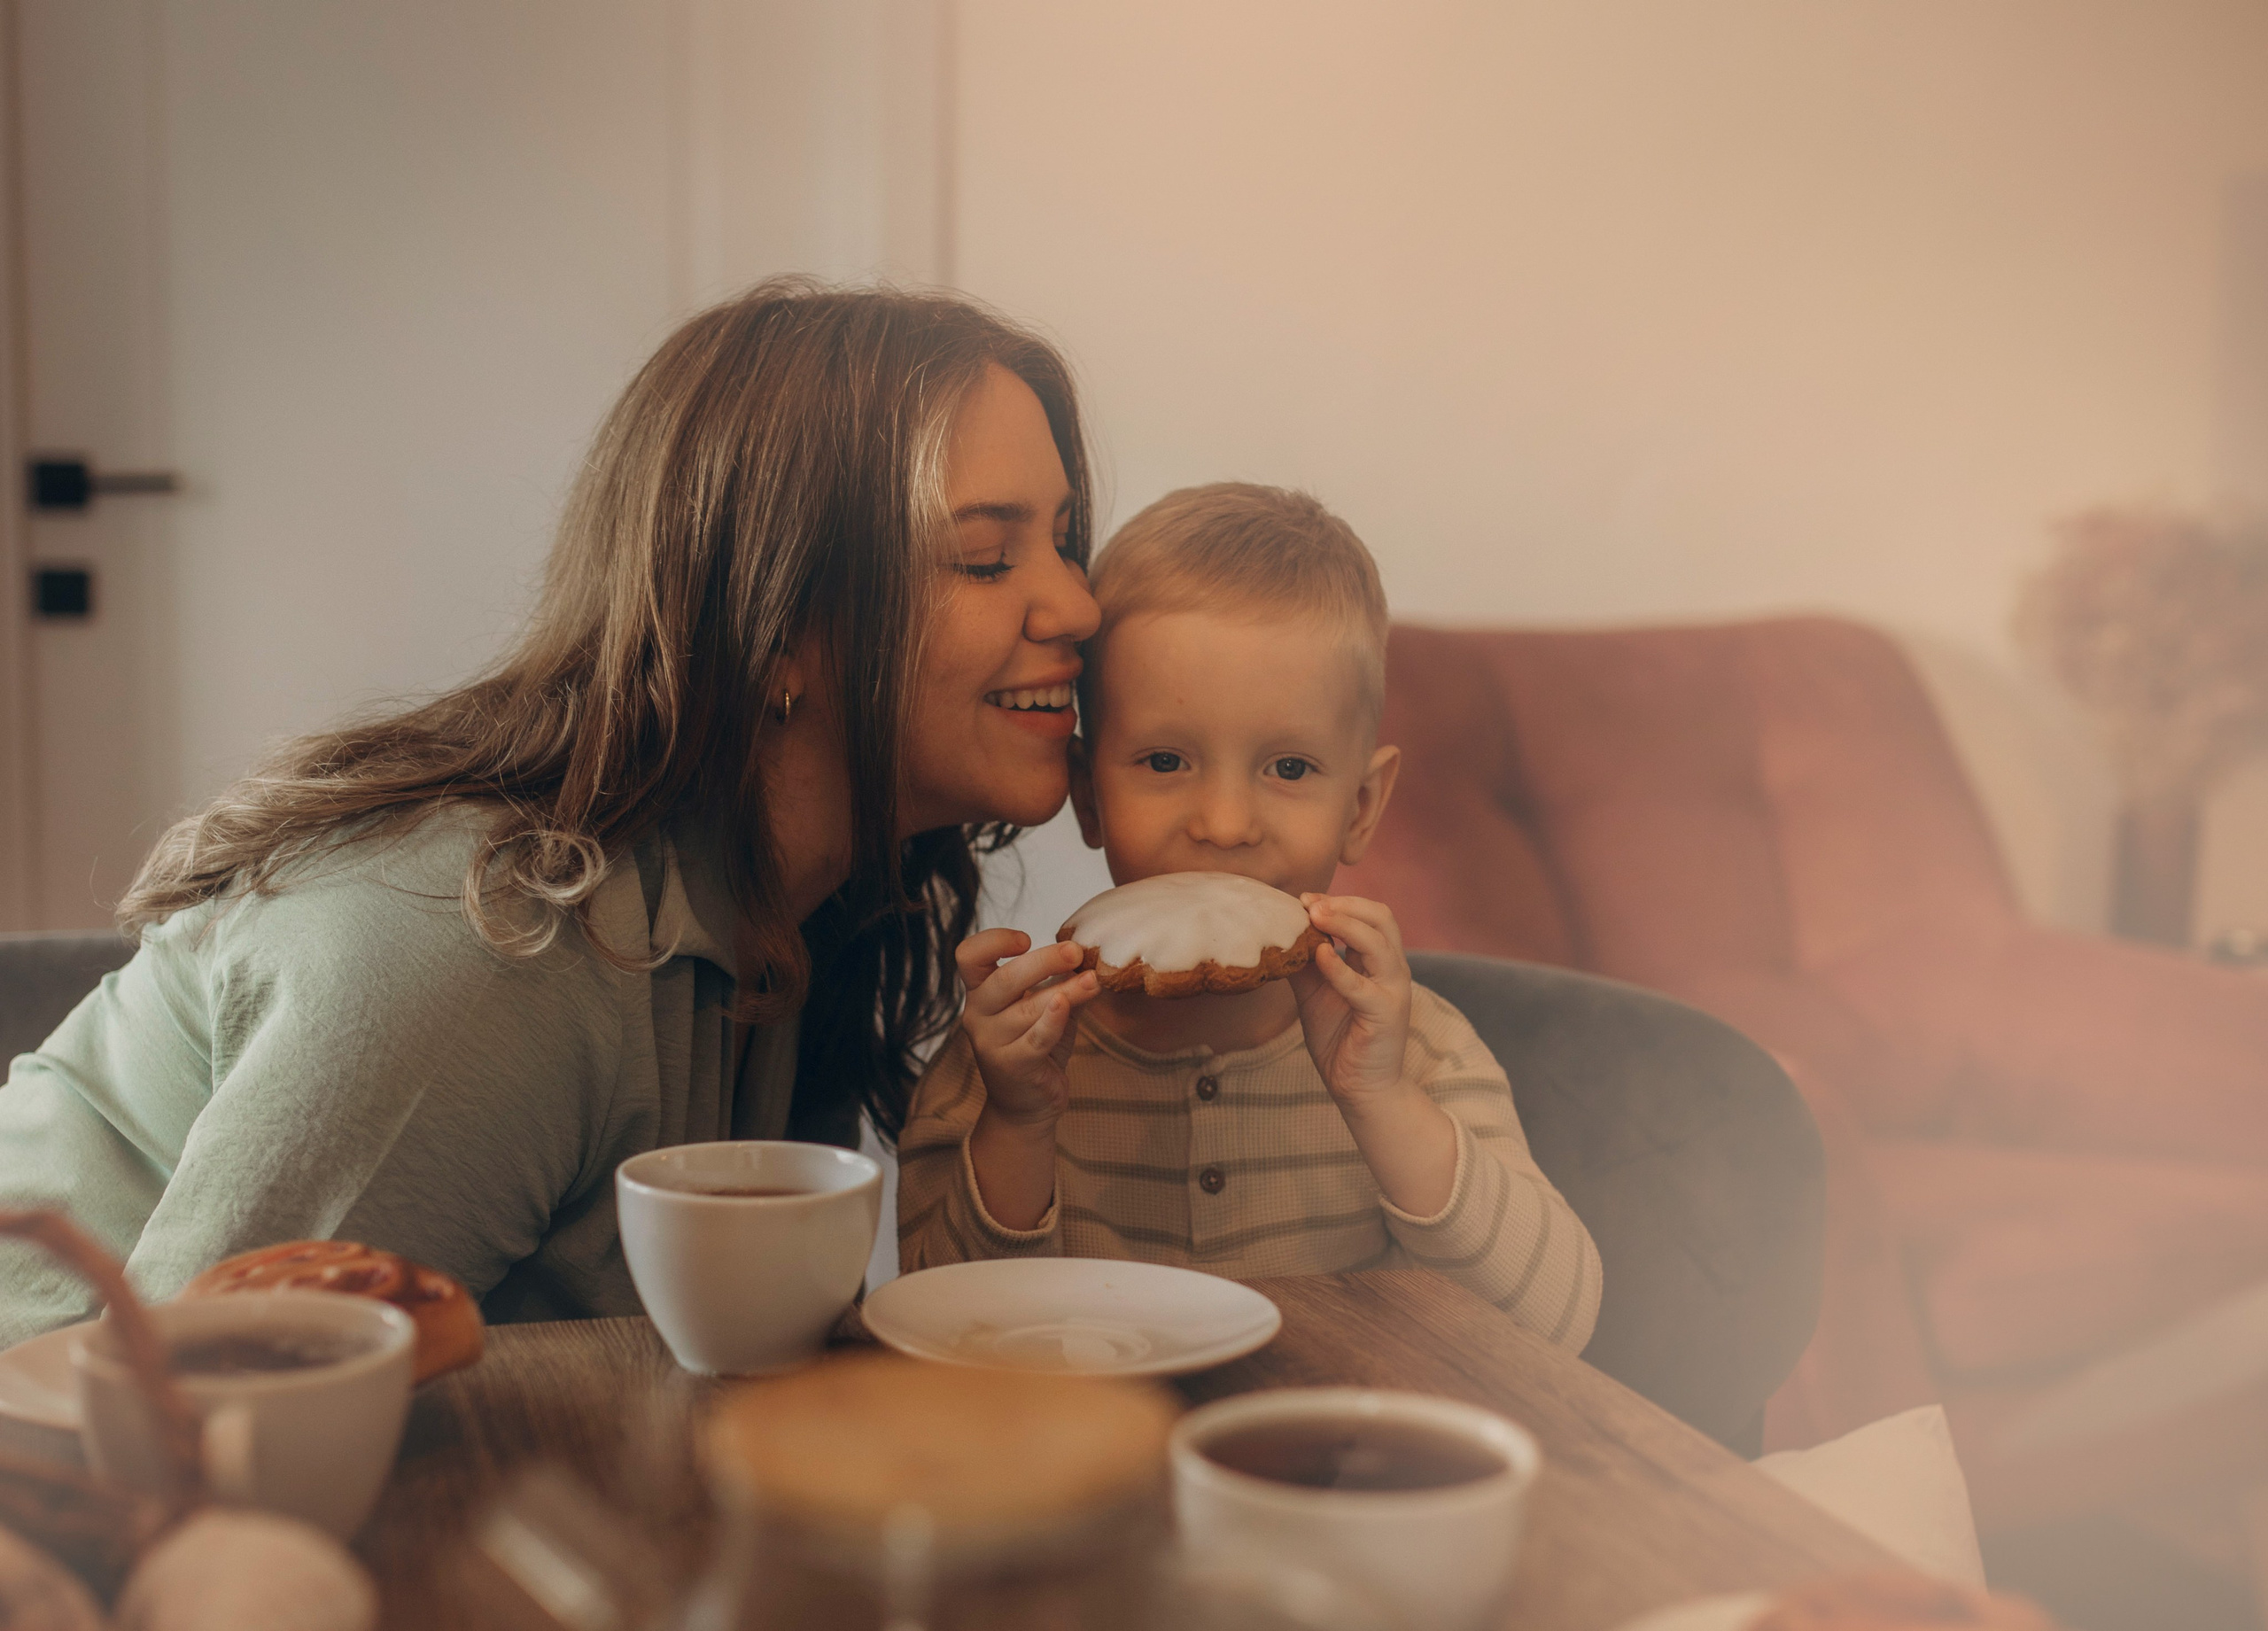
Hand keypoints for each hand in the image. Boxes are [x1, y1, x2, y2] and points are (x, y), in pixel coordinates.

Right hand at [956, 929, 1099, 1128]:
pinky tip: (1069, 1004)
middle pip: (1004, 979)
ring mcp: (991, 1042)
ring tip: (1093, 980)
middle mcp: (977, 1015)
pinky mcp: (1012, 1065)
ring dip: (1066, 990)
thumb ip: (1061, 982)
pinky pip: (1037, 1038)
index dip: (994, 941)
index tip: (1026, 939)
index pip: (969, 956)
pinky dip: (1054, 1020)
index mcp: (980, 993)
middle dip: (1044, 960)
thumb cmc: (1035, 1047)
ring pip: (1028, 1008)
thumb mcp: (1045, 1008)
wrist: (1027, 1104)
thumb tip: (1090, 957)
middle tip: (1075, 952)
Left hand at [1289, 894, 1413, 1110]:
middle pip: (1381, 918)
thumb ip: (1304, 964)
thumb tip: (1279, 935)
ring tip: (1314, 916)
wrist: (1359, 1087)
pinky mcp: (1385, 1014)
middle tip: (1308, 902)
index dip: (1338, 901)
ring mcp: (1393, 990)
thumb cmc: (1340, 1039)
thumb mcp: (1315, 993)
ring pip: (1378, 943)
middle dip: (1344, 904)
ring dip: (1345, 923)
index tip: (1303, 899)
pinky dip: (1340, 967)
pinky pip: (1362, 985)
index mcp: (1379, 961)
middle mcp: (1393, 970)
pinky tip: (1321, 954)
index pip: (1369, 915)